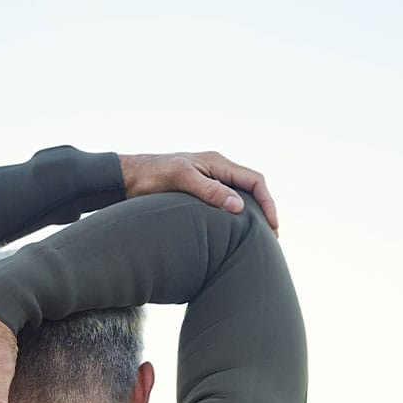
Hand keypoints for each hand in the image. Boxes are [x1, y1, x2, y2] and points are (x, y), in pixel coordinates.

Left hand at [119, 151, 277, 232]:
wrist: (128, 177)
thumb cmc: (152, 176)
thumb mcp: (181, 180)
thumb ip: (209, 190)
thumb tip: (239, 206)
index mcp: (217, 163)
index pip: (254, 181)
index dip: (268, 203)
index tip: (273, 226)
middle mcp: (216, 170)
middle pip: (251, 189)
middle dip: (264, 212)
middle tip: (271, 238)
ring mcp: (208, 181)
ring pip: (239, 197)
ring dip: (251, 216)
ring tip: (257, 239)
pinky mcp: (198, 193)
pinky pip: (224, 204)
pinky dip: (234, 218)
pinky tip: (233, 235)